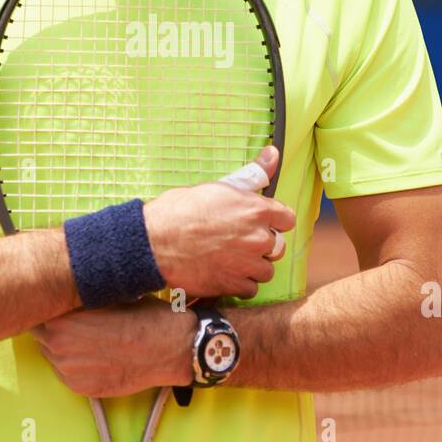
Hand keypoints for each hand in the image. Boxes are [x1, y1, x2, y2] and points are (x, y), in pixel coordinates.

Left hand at [31, 297, 192, 396]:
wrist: (171, 348)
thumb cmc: (144, 316)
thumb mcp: (109, 295)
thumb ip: (79, 298)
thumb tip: (65, 292)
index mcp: (63, 318)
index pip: (38, 310)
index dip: (49, 305)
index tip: (57, 303)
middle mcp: (59, 346)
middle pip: (40, 333)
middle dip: (52, 326)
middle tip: (74, 320)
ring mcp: (68, 370)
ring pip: (50, 354)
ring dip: (61, 346)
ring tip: (88, 338)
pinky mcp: (81, 388)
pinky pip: (65, 373)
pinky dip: (74, 364)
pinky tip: (95, 354)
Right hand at [143, 146, 295, 300]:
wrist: (154, 241)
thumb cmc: (181, 210)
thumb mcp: (219, 186)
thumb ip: (252, 174)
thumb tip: (273, 153)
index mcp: (257, 210)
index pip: (287, 219)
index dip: (273, 221)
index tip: (259, 223)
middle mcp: (258, 238)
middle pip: (278, 246)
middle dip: (262, 245)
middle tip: (238, 241)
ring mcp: (247, 264)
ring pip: (266, 270)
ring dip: (252, 266)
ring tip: (230, 259)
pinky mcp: (233, 285)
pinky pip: (251, 289)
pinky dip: (239, 284)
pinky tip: (224, 273)